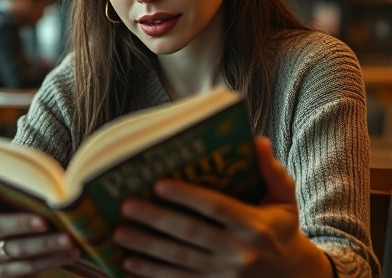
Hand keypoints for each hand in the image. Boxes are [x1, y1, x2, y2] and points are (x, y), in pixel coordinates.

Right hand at [0, 186, 80, 276]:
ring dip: (46, 245)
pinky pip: (29, 267)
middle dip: (23, 224)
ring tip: (69, 239)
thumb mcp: (12, 194)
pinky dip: (52, 259)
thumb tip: (50, 180)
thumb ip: (22, 187)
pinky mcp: (3, 273)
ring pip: (17, 250)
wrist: (0, 243)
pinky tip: (71, 252)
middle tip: (45, 222)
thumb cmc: (14, 206)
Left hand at [113, 137, 332, 277]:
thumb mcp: (285, 200)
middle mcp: (238, 252)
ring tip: (120, 233)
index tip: (159, 184)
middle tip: (127, 206)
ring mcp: (225, 275)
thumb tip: (259, 141)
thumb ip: (272, 171)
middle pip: (190, 233)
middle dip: (156, 220)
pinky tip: (130, 264)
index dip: (186, 196)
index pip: (215, 207)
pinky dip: (153, 274)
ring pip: (179, 259)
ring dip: (147, 247)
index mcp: (253, 226)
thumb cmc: (283, 229)